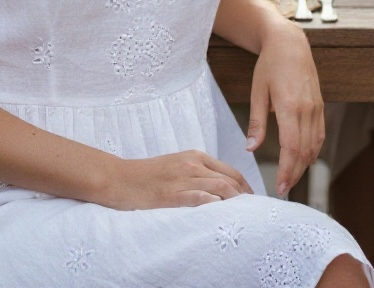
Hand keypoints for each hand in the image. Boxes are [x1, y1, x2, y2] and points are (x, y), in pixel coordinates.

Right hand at [104, 150, 252, 209]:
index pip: (230, 171)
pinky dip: (214, 204)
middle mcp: (192, 164)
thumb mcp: (176, 166)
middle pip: (229, 179)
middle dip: (246, 197)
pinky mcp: (172, 194)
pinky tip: (223, 213)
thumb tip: (219, 188)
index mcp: (194, 156)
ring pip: (219, 186)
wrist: (119, 178)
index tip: (252, 201)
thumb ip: (197, 172)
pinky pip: (199, 197)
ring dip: (236, 202)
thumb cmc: (147, 176)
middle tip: (254, 213)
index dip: (246, 187)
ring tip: (246, 217)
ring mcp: (182, 178)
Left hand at [246, 24, 323, 195]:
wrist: (290, 43)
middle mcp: (307, 109)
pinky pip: (320, 135)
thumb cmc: (269, 65)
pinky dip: (313, 151)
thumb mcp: (257, 91)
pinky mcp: (320, 106)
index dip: (286, 170)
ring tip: (291, 178)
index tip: (279, 187)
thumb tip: (250, 148)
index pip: (291, 148)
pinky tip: (303, 159)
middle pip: (304, 152)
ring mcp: (317, 108)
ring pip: (315, 146)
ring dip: (305, 165)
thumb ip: (256, 122)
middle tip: (283, 189)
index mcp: (289, 106)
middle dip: (295, 174)